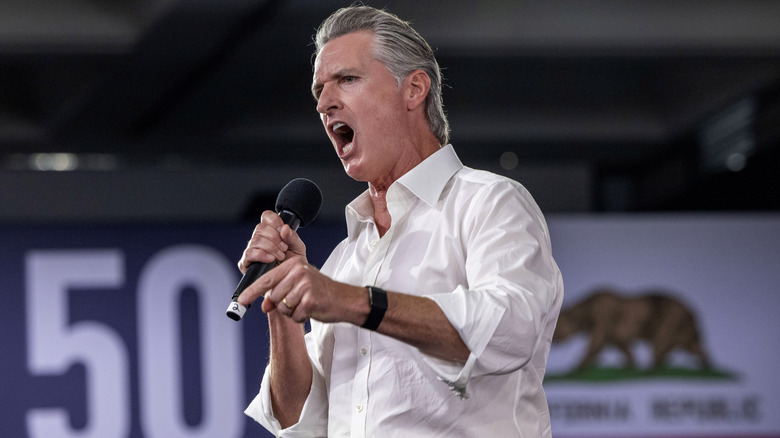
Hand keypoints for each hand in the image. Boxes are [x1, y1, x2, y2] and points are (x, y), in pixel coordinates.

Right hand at [237, 210, 306, 273]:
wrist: (291, 281)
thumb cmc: (293, 264)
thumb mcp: (297, 248)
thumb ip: (292, 237)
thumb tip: (284, 228)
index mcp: (271, 232)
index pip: (267, 217)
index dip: (274, 221)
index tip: (283, 232)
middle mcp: (259, 239)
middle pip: (260, 227)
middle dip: (275, 238)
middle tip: (284, 248)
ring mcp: (252, 250)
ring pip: (255, 240)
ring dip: (270, 248)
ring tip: (280, 256)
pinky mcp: (246, 263)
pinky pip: (249, 253)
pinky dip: (261, 255)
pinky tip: (270, 259)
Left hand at [238, 255, 361, 323]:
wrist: (344, 300)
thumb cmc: (322, 292)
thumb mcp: (299, 286)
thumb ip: (279, 292)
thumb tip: (264, 305)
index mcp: (294, 265)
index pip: (267, 279)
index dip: (252, 291)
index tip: (241, 300)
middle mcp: (299, 273)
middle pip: (274, 296)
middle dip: (283, 304)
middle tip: (300, 300)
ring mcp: (305, 286)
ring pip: (283, 307)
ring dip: (292, 311)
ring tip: (306, 304)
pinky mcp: (310, 301)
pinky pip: (294, 316)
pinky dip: (301, 317)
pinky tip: (311, 310)